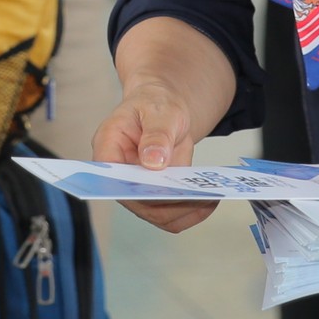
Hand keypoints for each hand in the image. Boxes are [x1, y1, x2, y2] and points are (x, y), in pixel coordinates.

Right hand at [94, 75, 217, 232]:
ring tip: (209, 199)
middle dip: (167, 204)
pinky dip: (191, 211)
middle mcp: (120, 175)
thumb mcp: (160, 111)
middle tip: (196, 196)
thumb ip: (157, 134)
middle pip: (137, 202)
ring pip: (156, 214)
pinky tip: (209, 200)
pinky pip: (171, 214)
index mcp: (109, 148)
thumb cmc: (155, 104)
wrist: (165, 108)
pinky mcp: (157, 194)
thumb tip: (153, 162)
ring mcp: (139, 188)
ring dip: (183, 211)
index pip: (111, 178)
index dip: (132, 190)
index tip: (161, 190)